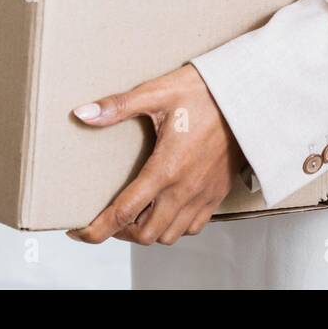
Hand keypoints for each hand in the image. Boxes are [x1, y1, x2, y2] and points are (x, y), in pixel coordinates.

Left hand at [66, 63, 242, 245]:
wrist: (249, 97)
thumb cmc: (205, 92)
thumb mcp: (157, 92)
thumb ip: (118, 106)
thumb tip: (83, 113)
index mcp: (165, 169)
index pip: (123, 213)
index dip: (95, 229)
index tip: (78, 232)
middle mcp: (184, 190)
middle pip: (145, 234)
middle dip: (119, 232)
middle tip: (106, 218)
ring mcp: (203, 195)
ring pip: (169, 235)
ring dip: (147, 231)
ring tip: (133, 215)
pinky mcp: (217, 194)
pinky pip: (192, 227)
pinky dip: (173, 227)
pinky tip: (164, 209)